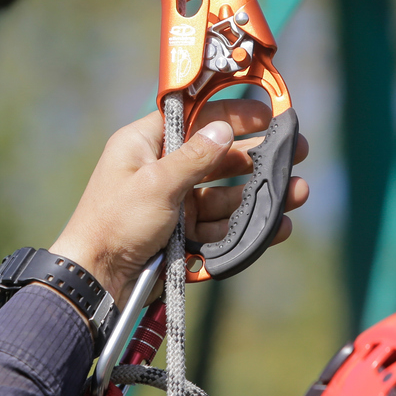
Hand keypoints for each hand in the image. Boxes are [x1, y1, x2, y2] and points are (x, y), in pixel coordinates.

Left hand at [49, 99, 309, 304]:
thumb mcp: (156, 183)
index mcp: (145, 145)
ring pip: (224, 196)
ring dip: (259, 195)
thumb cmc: (115, 223)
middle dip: (257, 158)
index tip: (268, 114)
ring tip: (298, 193)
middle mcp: (162, 172)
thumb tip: (224, 130)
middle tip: (297, 152)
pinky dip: (246, 227)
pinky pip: (220, 228)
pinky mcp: (181, 237)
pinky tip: (277, 226)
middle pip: (218, 158)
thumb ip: (195, 157)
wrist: (96, 281)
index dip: (231, 114)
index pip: (194, 118)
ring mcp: (174, 206)